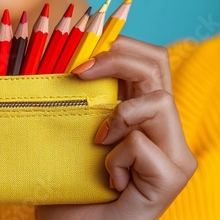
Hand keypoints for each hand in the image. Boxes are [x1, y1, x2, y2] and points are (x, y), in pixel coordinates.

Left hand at [36, 36, 196, 219]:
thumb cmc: (69, 188)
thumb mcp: (69, 136)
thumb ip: (79, 102)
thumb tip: (63, 61)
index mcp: (142, 115)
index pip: (149, 61)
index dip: (120, 46)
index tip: (79, 58)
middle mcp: (164, 130)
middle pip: (159, 66)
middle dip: (117, 59)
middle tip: (79, 72)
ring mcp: (173, 154)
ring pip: (159, 102)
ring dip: (118, 116)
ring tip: (98, 142)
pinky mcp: (172, 177)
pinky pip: (141, 144)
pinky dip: (115, 157)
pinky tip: (109, 179)